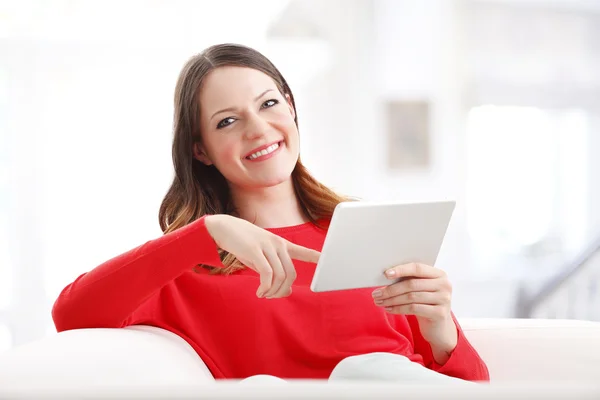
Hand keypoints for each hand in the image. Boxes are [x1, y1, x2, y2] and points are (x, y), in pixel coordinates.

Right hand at [205, 214, 319, 298]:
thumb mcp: (260, 260)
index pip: (304, 251)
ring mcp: (267, 246)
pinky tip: (259, 292)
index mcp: (282, 245)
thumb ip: (274, 274)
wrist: (223, 227)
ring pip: (279, 276)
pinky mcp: (255, 250)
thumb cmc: (243, 245)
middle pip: (291, 274)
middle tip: (270, 296)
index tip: (329, 262)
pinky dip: (265, 287)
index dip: (317, 258)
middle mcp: (278, 244)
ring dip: (272, 291)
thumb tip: (287, 292)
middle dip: (282, 290)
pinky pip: (267, 273)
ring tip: (263, 294)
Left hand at [371, 263, 456, 353]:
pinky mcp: (440, 313)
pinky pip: (413, 308)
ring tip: (380, 302)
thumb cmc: (426, 304)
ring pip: (411, 297)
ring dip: (392, 299)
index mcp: (439, 274)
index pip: (417, 268)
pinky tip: (389, 309)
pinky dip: (398, 309)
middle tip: (376, 293)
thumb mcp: (421, 290)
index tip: (386, 274)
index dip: (401, 270)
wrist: (439, 327)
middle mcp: (444, 285)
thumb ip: (410, 280)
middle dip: (391, 289)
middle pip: (412, 284)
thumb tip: (385, 276)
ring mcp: (444, 299)